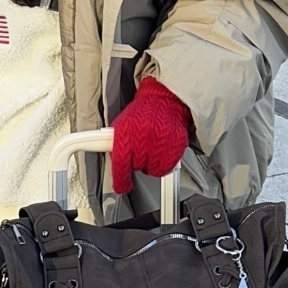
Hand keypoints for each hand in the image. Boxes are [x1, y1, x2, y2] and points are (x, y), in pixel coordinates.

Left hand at [110, 76, 189, 195]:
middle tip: (140, 153)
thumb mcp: (121, 126)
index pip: (121, 162)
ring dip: (151, 165)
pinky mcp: (176, 143)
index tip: (122, 187)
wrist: (164, 100)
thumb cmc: (141, 114)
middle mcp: (144, 136)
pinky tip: (162, 152)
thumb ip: (115, 145)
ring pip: (154, 170)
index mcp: (126, 132)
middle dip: (137, 164)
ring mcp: (161, 140)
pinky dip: (164, 163)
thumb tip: (111, 164)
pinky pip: (168, 166)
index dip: (121, 179)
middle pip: (138, 167)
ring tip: (151, 151)